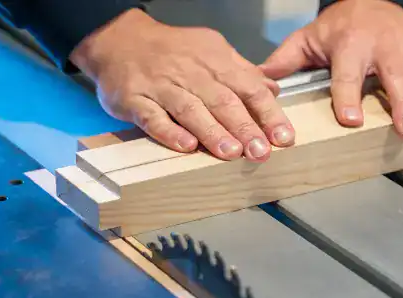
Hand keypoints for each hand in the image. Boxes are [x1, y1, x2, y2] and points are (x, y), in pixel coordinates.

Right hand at [70, 9, 294, 161]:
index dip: (268, 114)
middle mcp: (191, 71)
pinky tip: (186, 146)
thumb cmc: (171, 52)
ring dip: (213, 132)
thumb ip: (242, 72)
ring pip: (191, 109)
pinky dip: (170, 132)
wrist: (118, 39)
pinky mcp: (134, 99)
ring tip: (231, 153)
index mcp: (214, 60)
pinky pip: (153, 116)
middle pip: (223, 100)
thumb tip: (273, 90)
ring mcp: (161, 85)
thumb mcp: (211, 51)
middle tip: (261, 152)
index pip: (249, 87)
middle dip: (245, 128)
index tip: (283, 137)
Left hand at [260, 0, 402, 138]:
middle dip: (402, 104)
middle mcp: (384, 44)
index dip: (348, 97)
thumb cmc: (339, 26)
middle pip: (394, 77)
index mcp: (351, 45)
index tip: (350, 120)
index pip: (347, 75)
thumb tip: (258, 83)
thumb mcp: (308, 39)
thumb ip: (284, 62)